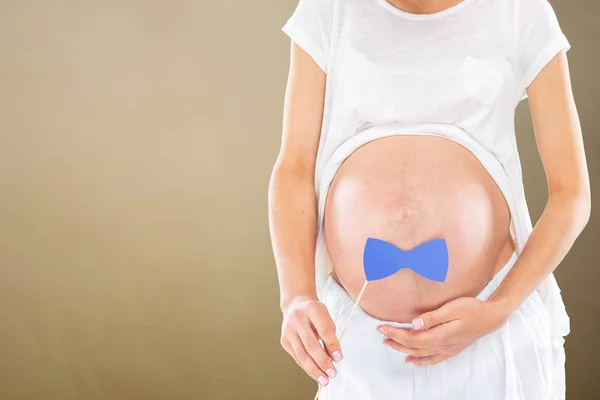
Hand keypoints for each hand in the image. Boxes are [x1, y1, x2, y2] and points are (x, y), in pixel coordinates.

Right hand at [280, 296, 342, 386]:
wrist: (295, 305)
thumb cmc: (315, 313)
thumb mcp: (326, 316)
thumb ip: (330, 334)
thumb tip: (334, 358)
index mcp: (312, 308)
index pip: (324, 329)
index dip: (332, 345)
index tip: (339, 359)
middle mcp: (297, 319)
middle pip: (311, 344)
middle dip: (322, 362)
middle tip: (332, 373)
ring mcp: (288, 330)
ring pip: (302, 354)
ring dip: (314, 370)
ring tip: (325, 380)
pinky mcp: (284, 340)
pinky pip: (297, 357)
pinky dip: (307, 367)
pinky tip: (316, 373)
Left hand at [377, 296, 509, 365]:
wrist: (491, 317)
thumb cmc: (472, 309)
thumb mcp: (451, 308)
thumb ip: (432, 317)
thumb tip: (413, 323)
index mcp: (440, 336)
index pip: (411, 338)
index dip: (395, 334)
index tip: (382, 327)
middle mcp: (442, 346)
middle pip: (413, 347)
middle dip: (395, 341)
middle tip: (381, 334)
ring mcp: (447, 350)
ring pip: (420, 354)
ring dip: (403, 350)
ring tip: (389, 345)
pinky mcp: (452, 349)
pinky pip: (432, 359)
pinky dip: (420, 361)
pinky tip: (412, 361)